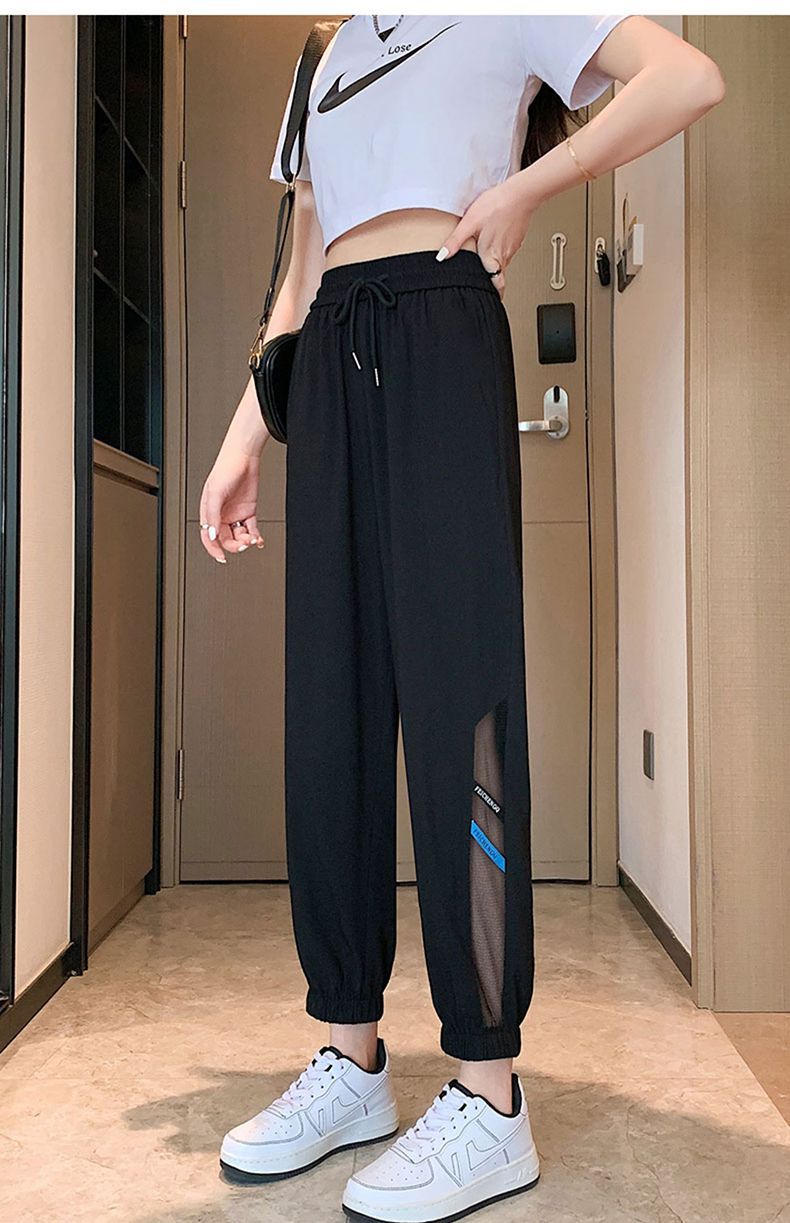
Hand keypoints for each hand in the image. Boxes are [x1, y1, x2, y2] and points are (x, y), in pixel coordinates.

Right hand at [199, 447, 265, 563]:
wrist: (245, 457)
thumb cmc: (226, 469)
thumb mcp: (215, 493)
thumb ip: (212, 515)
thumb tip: (211, 535)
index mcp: (209, 511)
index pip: (208, 536)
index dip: (213, 548)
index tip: (221, 557)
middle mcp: (222, 514)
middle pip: (225, 538)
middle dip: (234, 545)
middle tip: (243, 545)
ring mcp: (235, 513)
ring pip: (239, 535)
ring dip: (246, 541)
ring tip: (253, 540)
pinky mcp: (249, 510)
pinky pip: (251, 528)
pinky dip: (255, 536)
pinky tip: (258, 540)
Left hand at [437, 174, 537, 296]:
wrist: (521, 194)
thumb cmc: (497, 206)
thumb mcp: (469, 222)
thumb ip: (455, 241)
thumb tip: (442, 256)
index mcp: (492, 256)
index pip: (496, 284)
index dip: (494, 294)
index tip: (492, 300)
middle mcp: (504, 255)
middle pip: (498, 275)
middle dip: (493, 281)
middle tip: (488, 285)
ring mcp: (512, 247)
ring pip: (503, 262)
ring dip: (495, 265)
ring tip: (487, 260)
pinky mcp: (517, 238)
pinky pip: (508, 250)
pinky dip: (501, 251)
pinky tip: (495, 241)